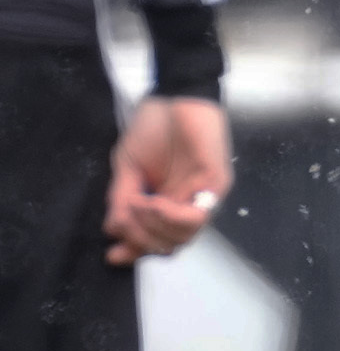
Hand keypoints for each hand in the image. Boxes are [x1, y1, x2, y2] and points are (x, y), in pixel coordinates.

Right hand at [105, 98, 231, 265]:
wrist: (175, 96)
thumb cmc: (154, 127)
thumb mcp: (127, 167)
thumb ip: (122, 199)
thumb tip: (114, 230)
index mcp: (167, 203)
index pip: (158, 239)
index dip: (135, 251)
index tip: (113, 254)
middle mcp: (187, 204)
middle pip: (169, 244)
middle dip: (140, 240)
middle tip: (123, 221)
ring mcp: (204, 196)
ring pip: (182, 236)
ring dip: (152, 227)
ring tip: (138, 204)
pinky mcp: (216, 185)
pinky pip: (196, 217)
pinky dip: (169, 216)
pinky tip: (153, 202)